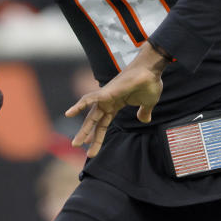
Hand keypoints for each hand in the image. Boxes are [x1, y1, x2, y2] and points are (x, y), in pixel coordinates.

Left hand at [65, 42, 167, 156]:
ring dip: (84, 130)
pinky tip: (69, 113)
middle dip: (87, 135)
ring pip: (91, 116)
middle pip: (95, 122)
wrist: (151, 72)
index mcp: (116, 105)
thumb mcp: (147, 104)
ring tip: (76, 144)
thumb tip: (144, 120)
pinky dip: (78, 106)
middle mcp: (108, 101)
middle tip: (78, 147)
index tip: (90, 148)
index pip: (104, 124)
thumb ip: (143, 112)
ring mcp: (106, 97)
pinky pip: (88, 99)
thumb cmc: (149, 84)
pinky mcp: (106, 92)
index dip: (97, 136)